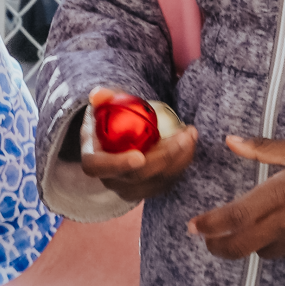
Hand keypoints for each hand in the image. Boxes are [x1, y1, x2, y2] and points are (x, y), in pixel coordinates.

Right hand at [76, 87, 199, 201]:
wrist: (115, 142)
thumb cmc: (107, 122)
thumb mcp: (102, 108)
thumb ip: (103, 99)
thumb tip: (98, 95)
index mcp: (94, 162)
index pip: (101, 168)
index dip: (119, 164)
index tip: (139, 157)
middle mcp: (111, 181)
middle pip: (139, 175)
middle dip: (166, 155)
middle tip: (185, 134)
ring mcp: (131, 189)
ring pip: (159, 179)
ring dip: (180, 157)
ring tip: (190, 134)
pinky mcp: (150, 190)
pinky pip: (169, 180)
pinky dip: (182, 162)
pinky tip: (189, 143)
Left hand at [189, 136, 284, 263]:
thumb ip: (261, 149)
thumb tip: (230, 140)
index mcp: (278, 195)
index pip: (236, 216)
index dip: (211, 224)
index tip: (193, 227)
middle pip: (240, 246)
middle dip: (218, 247)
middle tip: (208, 242)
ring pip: (264, 251)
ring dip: (256, 242)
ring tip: (263, 225)